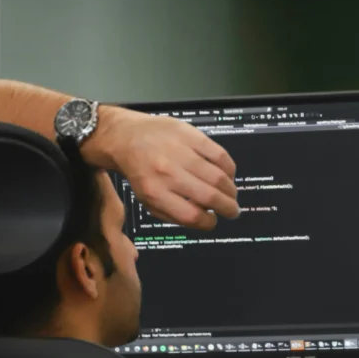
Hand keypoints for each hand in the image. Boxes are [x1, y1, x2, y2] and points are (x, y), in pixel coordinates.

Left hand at [85, 106, 238, 229]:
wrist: (125, 137)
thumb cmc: (138, 172)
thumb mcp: (147, 200)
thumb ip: (172, 214)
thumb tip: (203, 219)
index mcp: (155, 193)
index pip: (192, 216)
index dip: (209, 223)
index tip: (213, 221)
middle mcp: (168, 173)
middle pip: (209, 197)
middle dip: (227, 208)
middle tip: (232, 210)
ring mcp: (180, 152)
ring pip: (217, 176)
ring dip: (230, 189)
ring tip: (231, 193)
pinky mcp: (190, 134)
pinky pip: (219, 154)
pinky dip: (229, 167)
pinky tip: (229, 174)